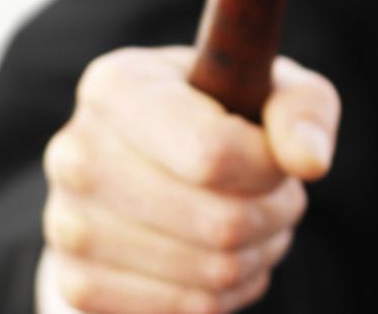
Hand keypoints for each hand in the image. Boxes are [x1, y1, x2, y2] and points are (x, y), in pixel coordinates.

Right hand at [41, 45, 339, 312]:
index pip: (213, 152)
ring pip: (212, 270)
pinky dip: (231, 290)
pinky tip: (229, 254)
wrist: (154, 168)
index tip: (281, 159)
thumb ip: (304, 108)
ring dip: (260, 251)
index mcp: (118, 85)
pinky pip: (188, 308)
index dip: (269, 167)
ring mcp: (66, 224)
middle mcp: (76, 152)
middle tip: (281, 194)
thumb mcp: (274, 89)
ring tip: (259, 220)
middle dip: (276, 212)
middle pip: (220, 220)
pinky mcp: (76, 284)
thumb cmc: (228, 115)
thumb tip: (310, 161)